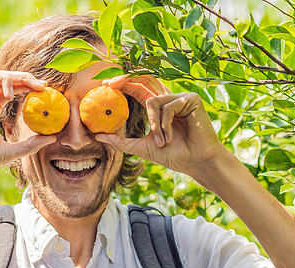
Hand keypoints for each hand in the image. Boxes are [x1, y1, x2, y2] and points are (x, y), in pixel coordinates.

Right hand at [0, 66, 54, 183]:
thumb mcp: (11, 152)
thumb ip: (31, 144)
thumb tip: (53, 138)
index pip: (12, 89)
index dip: (28, 85)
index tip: (44, 89)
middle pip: (4, 78)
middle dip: (23, 77)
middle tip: (39, 85)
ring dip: (3, 77)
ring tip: (10, 93)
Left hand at [94, 75, 228, 175]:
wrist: (196, 162)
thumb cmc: (174, 155)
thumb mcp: (142, 148)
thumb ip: (121, 142)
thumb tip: (98, 137)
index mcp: (158, 106)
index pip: (138, 87)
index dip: (123, 82)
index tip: (104, 85)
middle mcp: (169, 98)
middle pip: (145, 78)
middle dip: (125, 79)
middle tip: (109, 84)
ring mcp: (181, 97)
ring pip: (152, 101)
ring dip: (154, 124)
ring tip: (163, 141)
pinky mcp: (191, 99)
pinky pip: (167, 106)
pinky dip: (165, 124)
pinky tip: (171, 136)